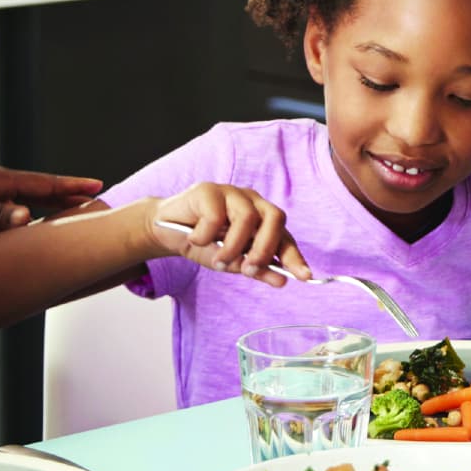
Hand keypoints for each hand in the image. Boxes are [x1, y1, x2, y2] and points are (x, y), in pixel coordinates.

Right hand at [141, 183, 308, 281]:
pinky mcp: (209, 190)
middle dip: (265, 248)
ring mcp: (232, 192)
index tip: (304, 276)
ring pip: (246, 219)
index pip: (285, 236)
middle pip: (274, 218)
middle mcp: (252, 203)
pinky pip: (215, 217)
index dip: (295, 256)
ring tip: (216, 259)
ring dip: (232, 247)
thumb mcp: (230, 262)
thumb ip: (255, 269)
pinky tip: (195, 239)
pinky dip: (205, 236)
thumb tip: (281, 281)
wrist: (165, 231)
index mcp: (262, 220)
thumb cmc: (203, 244)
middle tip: (248, 269)